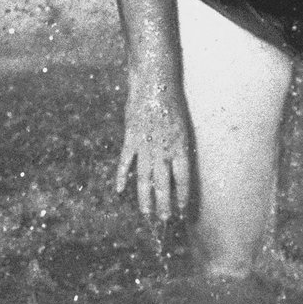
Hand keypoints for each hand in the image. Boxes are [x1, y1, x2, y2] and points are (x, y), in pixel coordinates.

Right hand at [114, 72, 196, 220]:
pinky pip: (126, 162)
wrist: (155, 82)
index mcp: (181, 146)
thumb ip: (178, 146)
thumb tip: (176, 166)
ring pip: (145, 179)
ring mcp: (146, 145)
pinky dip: (121, 177)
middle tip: (165, 221)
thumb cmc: (171, 102)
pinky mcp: (131, 138)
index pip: (183, 178)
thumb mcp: (182, 125)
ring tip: (146, 214)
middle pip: (164, 184)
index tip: (183, 210)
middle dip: (164, 204)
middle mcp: (164, 149)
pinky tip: (119, 190)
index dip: (183, 196)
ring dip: (145, 198)